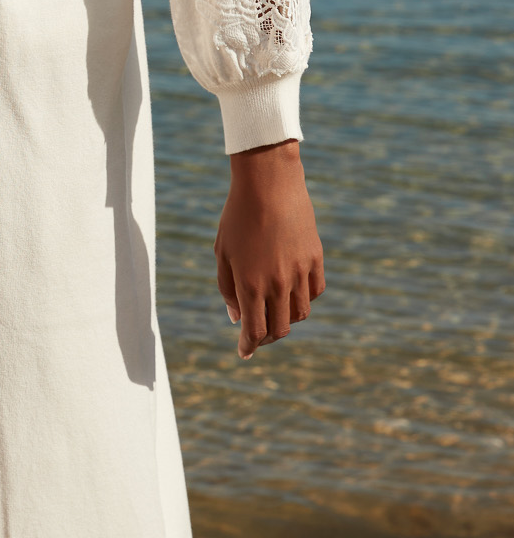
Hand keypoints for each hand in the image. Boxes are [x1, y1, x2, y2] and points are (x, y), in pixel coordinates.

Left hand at [214, 139, 324, 359]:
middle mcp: (278, 284)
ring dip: (286, 320)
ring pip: (299, 314)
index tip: (244, 352)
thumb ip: (227, 289)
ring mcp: (300, 272)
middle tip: (258, 334)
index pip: (255, 331)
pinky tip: (291, 293)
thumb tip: (236, 317)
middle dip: (267, 337)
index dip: (249, 346)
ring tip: (273, 312)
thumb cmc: (238, 218)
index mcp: (250, 285)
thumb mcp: (223, 254)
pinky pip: (314, 292)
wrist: (269, 184)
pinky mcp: (315, 259)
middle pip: (279, 329)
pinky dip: (303, 299)